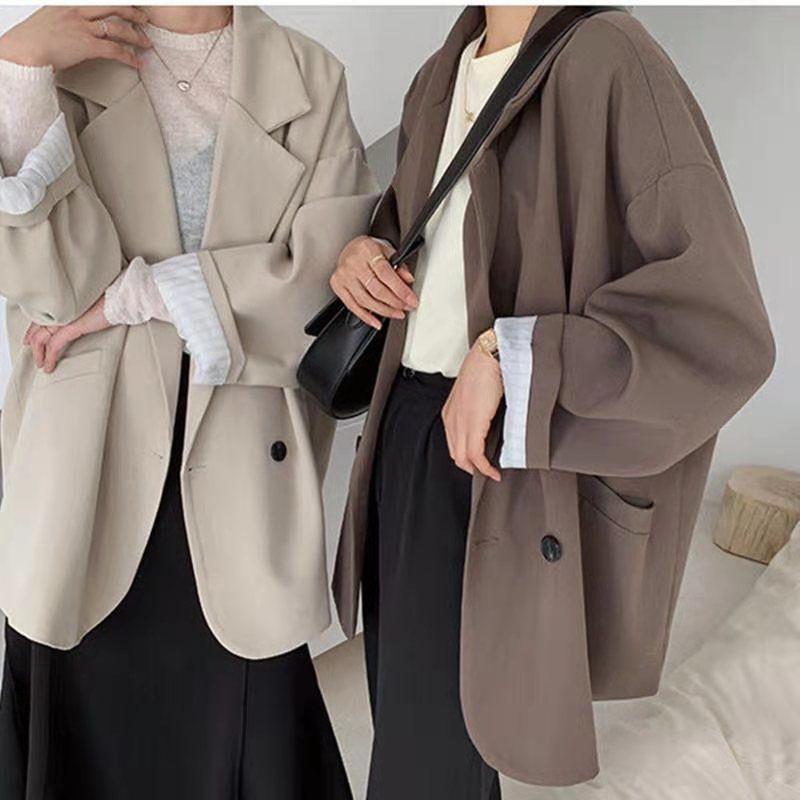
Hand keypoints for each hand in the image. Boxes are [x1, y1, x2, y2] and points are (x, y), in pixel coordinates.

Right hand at [0, 6, 149, 70]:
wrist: (23, 51)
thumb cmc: (31, 40)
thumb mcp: (48, 20)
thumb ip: (64, 20)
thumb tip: (73, 28)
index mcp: (68, 3)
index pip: (97, 0)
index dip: (114, 3)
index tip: (125, 5)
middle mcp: (77, 11)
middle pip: (112, 6)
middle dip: (132, 12)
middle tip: (143, 18)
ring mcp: (83, 28)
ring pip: (117, 28)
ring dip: (135, 36)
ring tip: (146, 42)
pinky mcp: (87, 46)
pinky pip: (115, 50)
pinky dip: (129, 57)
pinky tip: (137, 63)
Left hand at [24, 295, 111, 372]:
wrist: (118, 299)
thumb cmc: (109, 300)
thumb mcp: (87, 305)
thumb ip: (76, 312)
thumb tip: (76, 319)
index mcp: (60, 302)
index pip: (39, 317)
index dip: (32, 330)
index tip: (29, 339)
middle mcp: (57, 309)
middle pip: (36, 329)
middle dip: (33, 345)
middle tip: (34, 355)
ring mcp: (61, 318)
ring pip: (40, 339)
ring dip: (39, 354)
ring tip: (41, 364)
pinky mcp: (70, 328)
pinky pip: (53, 346)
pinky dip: (49, 358)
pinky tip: (49, 366)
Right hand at [330, 235, 417, 329]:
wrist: (350, 249)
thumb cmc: (369, 251)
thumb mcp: (387, 252)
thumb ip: (399, 266)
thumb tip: (408, 280)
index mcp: (367, 250)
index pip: (386, 274)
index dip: (400, 290)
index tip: (411, 300)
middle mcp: (353, 263)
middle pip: (376, 290)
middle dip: (394, 302)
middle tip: (406, 307)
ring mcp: (343, 275)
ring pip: (365, 300)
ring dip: (383, 311)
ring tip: (396, 313)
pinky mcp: (337, 286)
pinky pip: (352, 306)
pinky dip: (366, 317)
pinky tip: (377, 322)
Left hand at [442, 341, 503, 481]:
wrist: (488, 356)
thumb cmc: (485, 369)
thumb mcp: (475, 394)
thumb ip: (476, 411)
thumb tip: (488, 425)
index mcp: (451, 412)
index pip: (454, 444)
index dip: (466, 458)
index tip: (479, 463)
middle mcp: (452, 419)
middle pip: (456, 454)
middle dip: (471, 467)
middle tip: (487, 472)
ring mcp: (461, 422)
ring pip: (463, 458)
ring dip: (479, 469)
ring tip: (492, 473)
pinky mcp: (473, 424)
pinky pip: (475, 454)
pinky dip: (485, 467)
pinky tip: (493, 471)